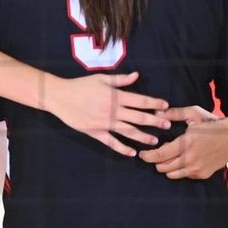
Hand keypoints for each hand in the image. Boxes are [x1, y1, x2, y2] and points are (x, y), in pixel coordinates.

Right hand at [47, 72, 170, 156]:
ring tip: (155, 141)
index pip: (140, 100)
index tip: (165, 106)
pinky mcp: (95, 132)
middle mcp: (112, 111)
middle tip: (168, 125)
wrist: (60, 96)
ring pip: (128, 131)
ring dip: (142, 136)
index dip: (154, 103)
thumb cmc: (81, 85)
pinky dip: (122, 148)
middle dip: (154, 121)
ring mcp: (104, 123)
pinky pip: (111, 142)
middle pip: (138, 117)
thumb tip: (137, 75)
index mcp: (115, 96)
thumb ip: (120, 79)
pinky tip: (132, 152)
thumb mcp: (101, 78)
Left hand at [139, 114, 227, 179]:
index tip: (142, 154)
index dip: (147, 156)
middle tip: (156, 154)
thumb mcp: (194, 113)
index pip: (159, 155)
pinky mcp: (202, 174)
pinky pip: (183, 175)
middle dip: (156, 161)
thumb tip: (157, 113)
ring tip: (168, 157)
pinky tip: (182, 160)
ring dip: (166, 167)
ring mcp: (196, 169)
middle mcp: (189, 159)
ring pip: (171, 174)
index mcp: (186, 143)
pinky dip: (179, 170)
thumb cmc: (213, 124)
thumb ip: (174, 113)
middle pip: (162, 167)